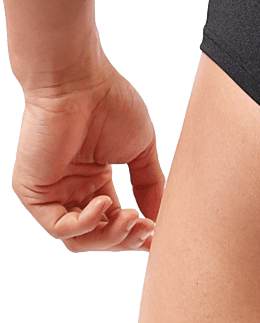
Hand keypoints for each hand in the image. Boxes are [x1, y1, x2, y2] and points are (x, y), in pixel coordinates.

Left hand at [11, 53, 165, 252]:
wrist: (79, 82)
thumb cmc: (112, 105)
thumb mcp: (141, 151)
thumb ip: (150, 184)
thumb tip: (162, 217)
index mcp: (95, 181)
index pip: (114, 222)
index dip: (137, 234)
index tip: (160, 235)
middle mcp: (72, 191)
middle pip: (98, 237)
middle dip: (125, 239)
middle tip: (147, 229)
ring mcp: (52, 194)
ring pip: (78, 240)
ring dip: (109, 236)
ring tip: (130, 218)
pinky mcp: (34, 194)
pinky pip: (59, 227)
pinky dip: (85, 224)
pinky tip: (105, 202)